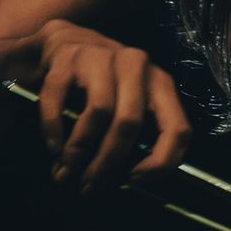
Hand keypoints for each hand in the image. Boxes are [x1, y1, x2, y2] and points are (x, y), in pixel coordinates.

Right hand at [18, 19, 191, 194]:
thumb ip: (137, 138)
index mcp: (161, 84)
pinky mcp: (68, 57)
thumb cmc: (104, 86)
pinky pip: (61, 100)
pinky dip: (54, 130)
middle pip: (130, 123)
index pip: (178, 128)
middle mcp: (137, 65)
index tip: (134, 182)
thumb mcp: (130, 106)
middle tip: (88, 188)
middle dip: (107, 163)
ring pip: (99, 112)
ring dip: (79, 151)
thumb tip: (125, 184)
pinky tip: (53, 149)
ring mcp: (102, 57)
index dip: (160, 162)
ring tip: (65, 173)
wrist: (65, 42)